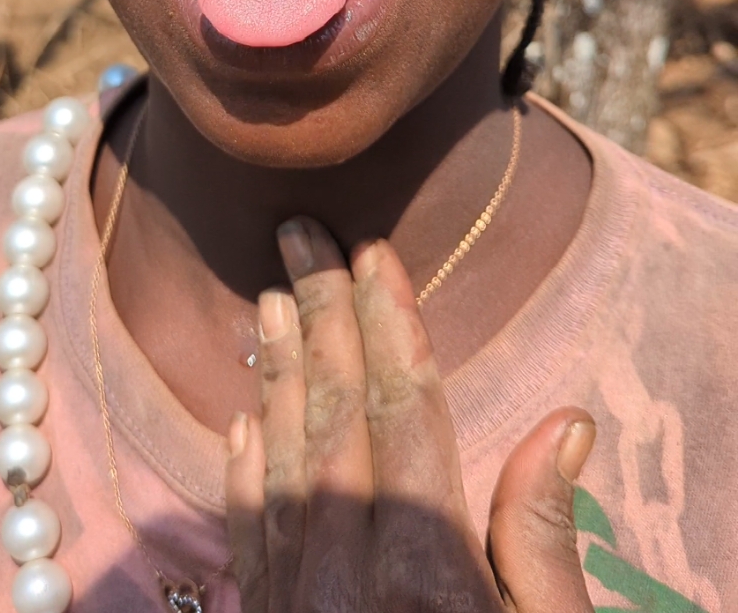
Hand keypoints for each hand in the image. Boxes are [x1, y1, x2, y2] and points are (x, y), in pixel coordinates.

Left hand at [225, 218, 594, 611]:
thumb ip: (542, 541)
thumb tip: (566, 423)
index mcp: (426, 570)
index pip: (403, 412)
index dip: (390, 324)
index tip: (371, 253)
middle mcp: (348, 578)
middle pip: (334, 417)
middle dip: (321, 316)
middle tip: (297, 234)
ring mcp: (296, 605)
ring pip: (282, 463)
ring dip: (278, 374)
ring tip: (270, 299)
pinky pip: (248, 533)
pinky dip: (244, 470)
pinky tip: (244, 419)